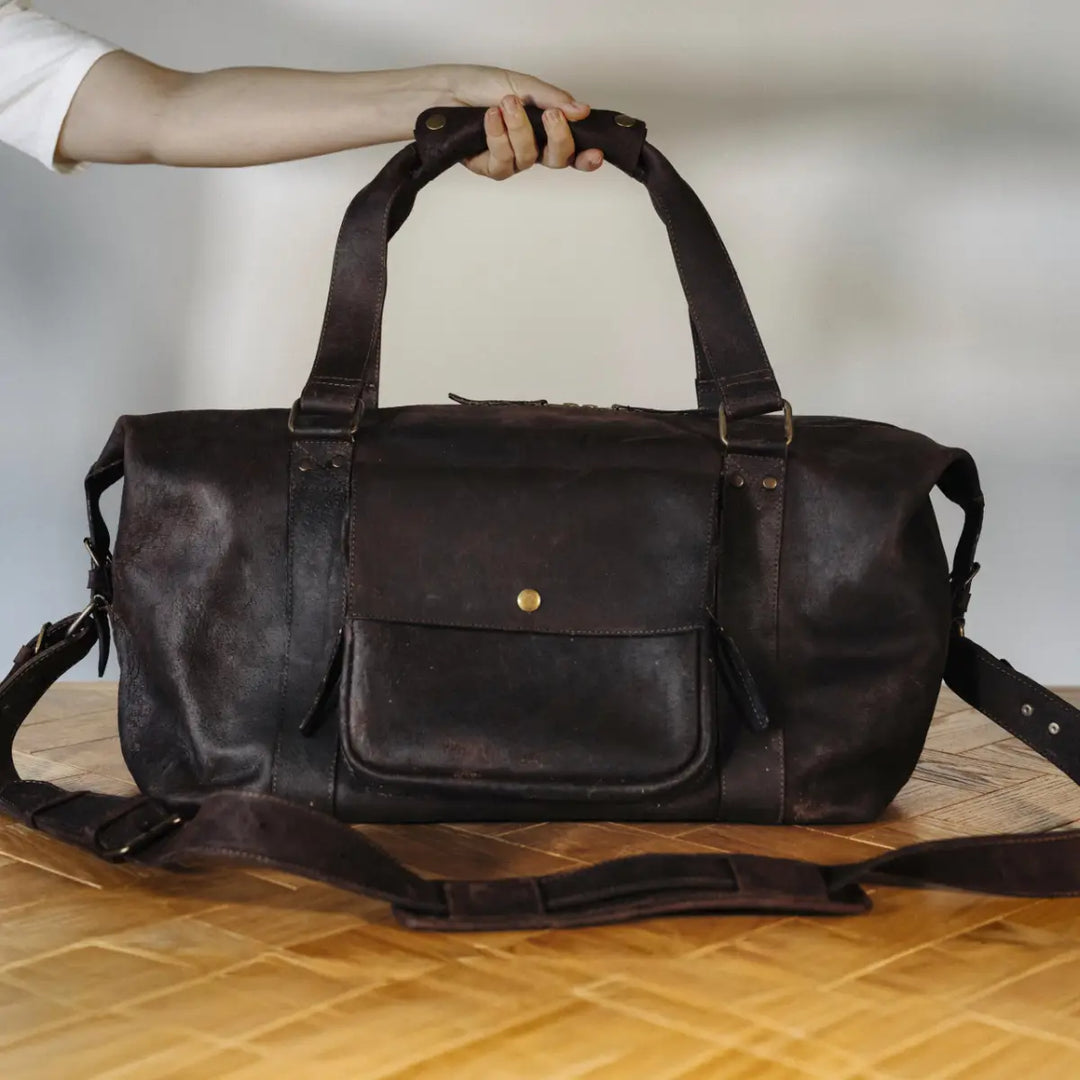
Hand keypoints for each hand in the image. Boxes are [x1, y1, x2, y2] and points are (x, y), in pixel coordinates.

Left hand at [440, 66, 602, 179]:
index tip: (596, 154)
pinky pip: (502, 162)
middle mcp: (530, 148)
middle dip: (558, 137)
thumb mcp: (522, 85)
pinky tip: (490, 118)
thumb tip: (581, 110)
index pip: (572, 149)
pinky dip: (498, 137)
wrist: (444, 91)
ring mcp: (511, 160)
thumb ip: (552, 100)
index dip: (586, 158)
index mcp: (544, 128)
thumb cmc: (480, 85)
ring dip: (519, 129)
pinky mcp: (489, 168)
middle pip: (558, 159)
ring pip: (528, 158)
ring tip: (506, 105)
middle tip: (550, 116)